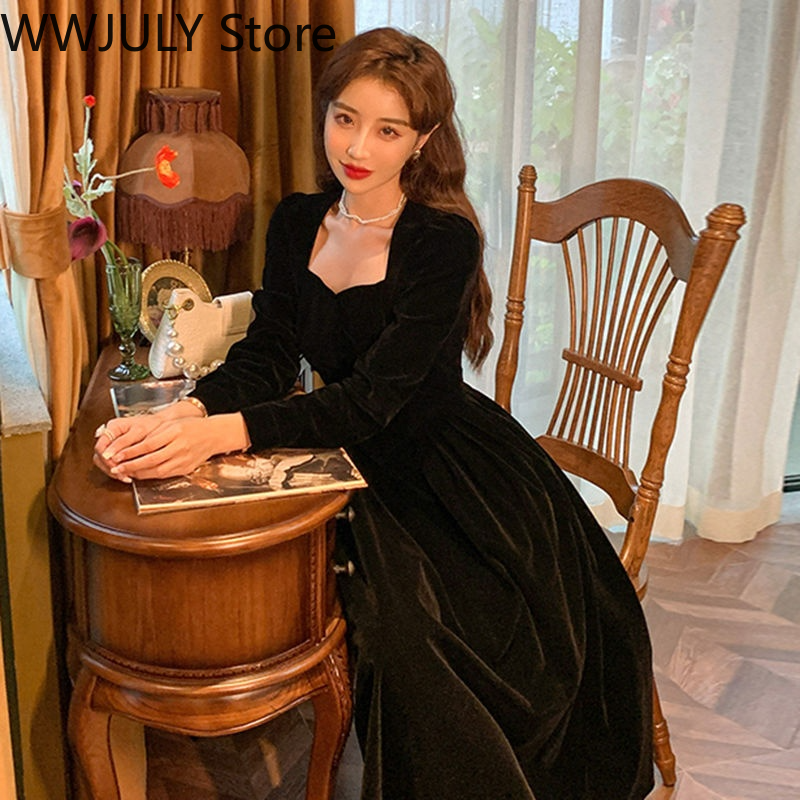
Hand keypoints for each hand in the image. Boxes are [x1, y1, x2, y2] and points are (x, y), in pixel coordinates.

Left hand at [94, 411, 249, 481]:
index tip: (116, 455)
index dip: (130, 452)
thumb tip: (133, 445)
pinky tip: (141, 474)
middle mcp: (180, 447)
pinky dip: (151, 475)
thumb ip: (154, 434)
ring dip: (139, 473)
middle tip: (116, 468)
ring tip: (125, 472)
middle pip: (150, 460)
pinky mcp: (185, 469)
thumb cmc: (192, 427)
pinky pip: (165, 475)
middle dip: (131, 465)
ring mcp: (184, 459)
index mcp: (175, 432)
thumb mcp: (172, 424)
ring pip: (157, 471)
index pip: (148, 445)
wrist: (214, 435)